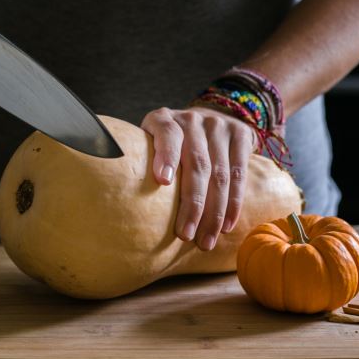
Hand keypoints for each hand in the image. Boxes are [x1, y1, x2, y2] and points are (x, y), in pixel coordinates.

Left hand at [141, 107, 257, 250]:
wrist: (210, 117)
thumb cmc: (170, 145)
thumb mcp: (149, 143)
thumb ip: (140, 164)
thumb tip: (118, 206)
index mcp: (163, 119)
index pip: (166, 133)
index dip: (166, 156)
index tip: (163, 181)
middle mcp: (192, 118)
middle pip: (196, 164)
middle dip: (192, 204)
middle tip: (185, 235)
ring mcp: (219, 124)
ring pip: (220, 174)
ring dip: (214, 213)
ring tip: (205, 241)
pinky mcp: (241, 134)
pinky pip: (240, 173)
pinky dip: (234, 203)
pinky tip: (226, 226)